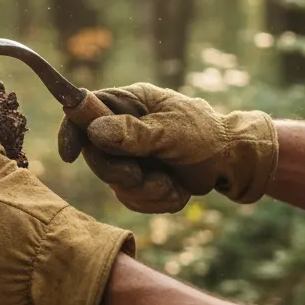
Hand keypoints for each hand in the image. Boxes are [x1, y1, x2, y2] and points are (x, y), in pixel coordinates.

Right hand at [58, 83, 277, 212]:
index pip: (85, 111)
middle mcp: (125, 127)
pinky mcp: (140, 178)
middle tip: (140, 175)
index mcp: (130, 103)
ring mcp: (131, 154)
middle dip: (119, 172)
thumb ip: (133, 132)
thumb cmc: (208, 137)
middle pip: (95, 155)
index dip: (72, 131)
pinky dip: (154, 201)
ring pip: (113, 182)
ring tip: (171, 185)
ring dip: (144, 191)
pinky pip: (130, 198)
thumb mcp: (172, 132)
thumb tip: (95, 130)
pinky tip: (175, 192)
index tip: (69, 155)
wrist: (235, 163)